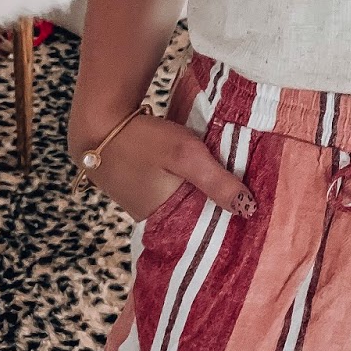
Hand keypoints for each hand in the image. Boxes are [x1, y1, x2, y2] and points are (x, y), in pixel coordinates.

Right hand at [68, 106, 254, 221]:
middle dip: (216, 204)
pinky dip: (185, 180)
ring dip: (200, 189)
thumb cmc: (143, 139)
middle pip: (193, 214)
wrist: (99, 120)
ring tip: (228, 179)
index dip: (227, 220)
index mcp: (162, 218)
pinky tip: (200, 168)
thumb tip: (249, 210)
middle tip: (246, 193)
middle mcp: (149, 216)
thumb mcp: (187, 156)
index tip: (252, 212)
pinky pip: (169, 187)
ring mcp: (141, 200)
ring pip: (181, 198)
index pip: (203, 229)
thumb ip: (217, 182)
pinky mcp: (137, 183)